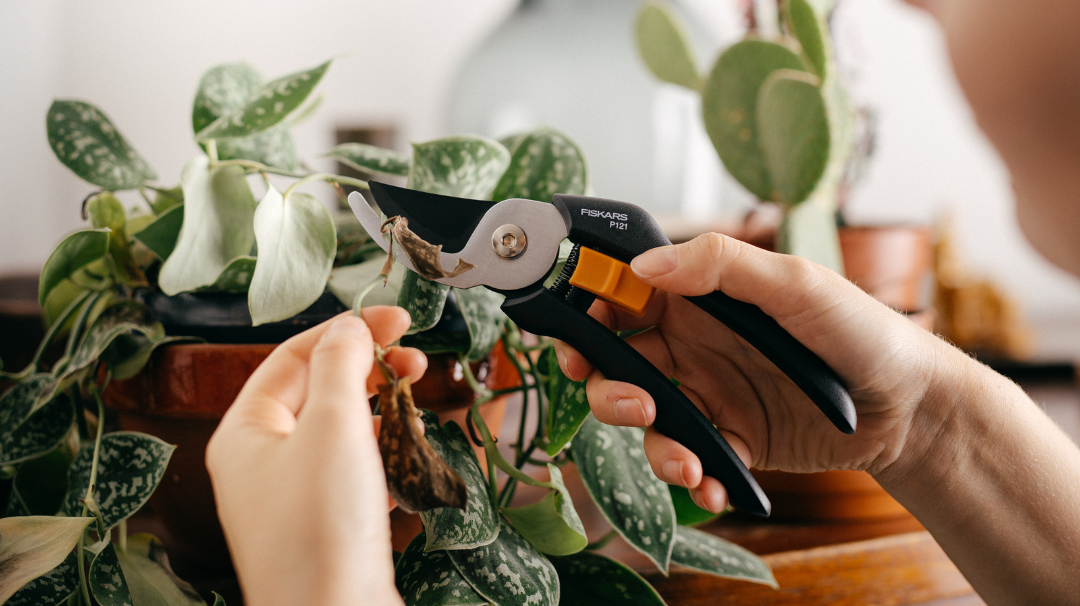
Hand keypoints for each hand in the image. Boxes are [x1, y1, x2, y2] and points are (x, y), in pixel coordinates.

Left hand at [206, 308, 425, 605]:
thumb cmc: (322, 527)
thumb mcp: (332, 427)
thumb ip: (341, 366)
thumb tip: (349, 328)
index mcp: (245, 432)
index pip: (293, 356)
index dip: (347, 330)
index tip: (400, 320)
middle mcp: (262, 463)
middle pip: (317, 393)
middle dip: (369, 371)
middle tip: (417, 361)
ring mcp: (294, 500)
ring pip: (340, 435)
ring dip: (381, 413)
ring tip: (419, 409)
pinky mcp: (326, 529)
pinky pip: (354, 475)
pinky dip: (384, 456)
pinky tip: (411, 456)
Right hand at [556, 234, 946, 512]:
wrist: (911, 407)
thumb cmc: (861, 331)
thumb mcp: (795, 283)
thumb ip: (720, 266)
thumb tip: (643, 263)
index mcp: (700, 300)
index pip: (625, 299)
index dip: (591, 313)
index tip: (578, 334)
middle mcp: (694, 346)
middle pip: (618, 364)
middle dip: (609, 389)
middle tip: (636, 405)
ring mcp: (709, 395)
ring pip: (646, 420)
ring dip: (652, 444)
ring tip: (687, 462)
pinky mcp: (730, 440)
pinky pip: (691, 459)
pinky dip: (695, 478)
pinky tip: (716, 483)